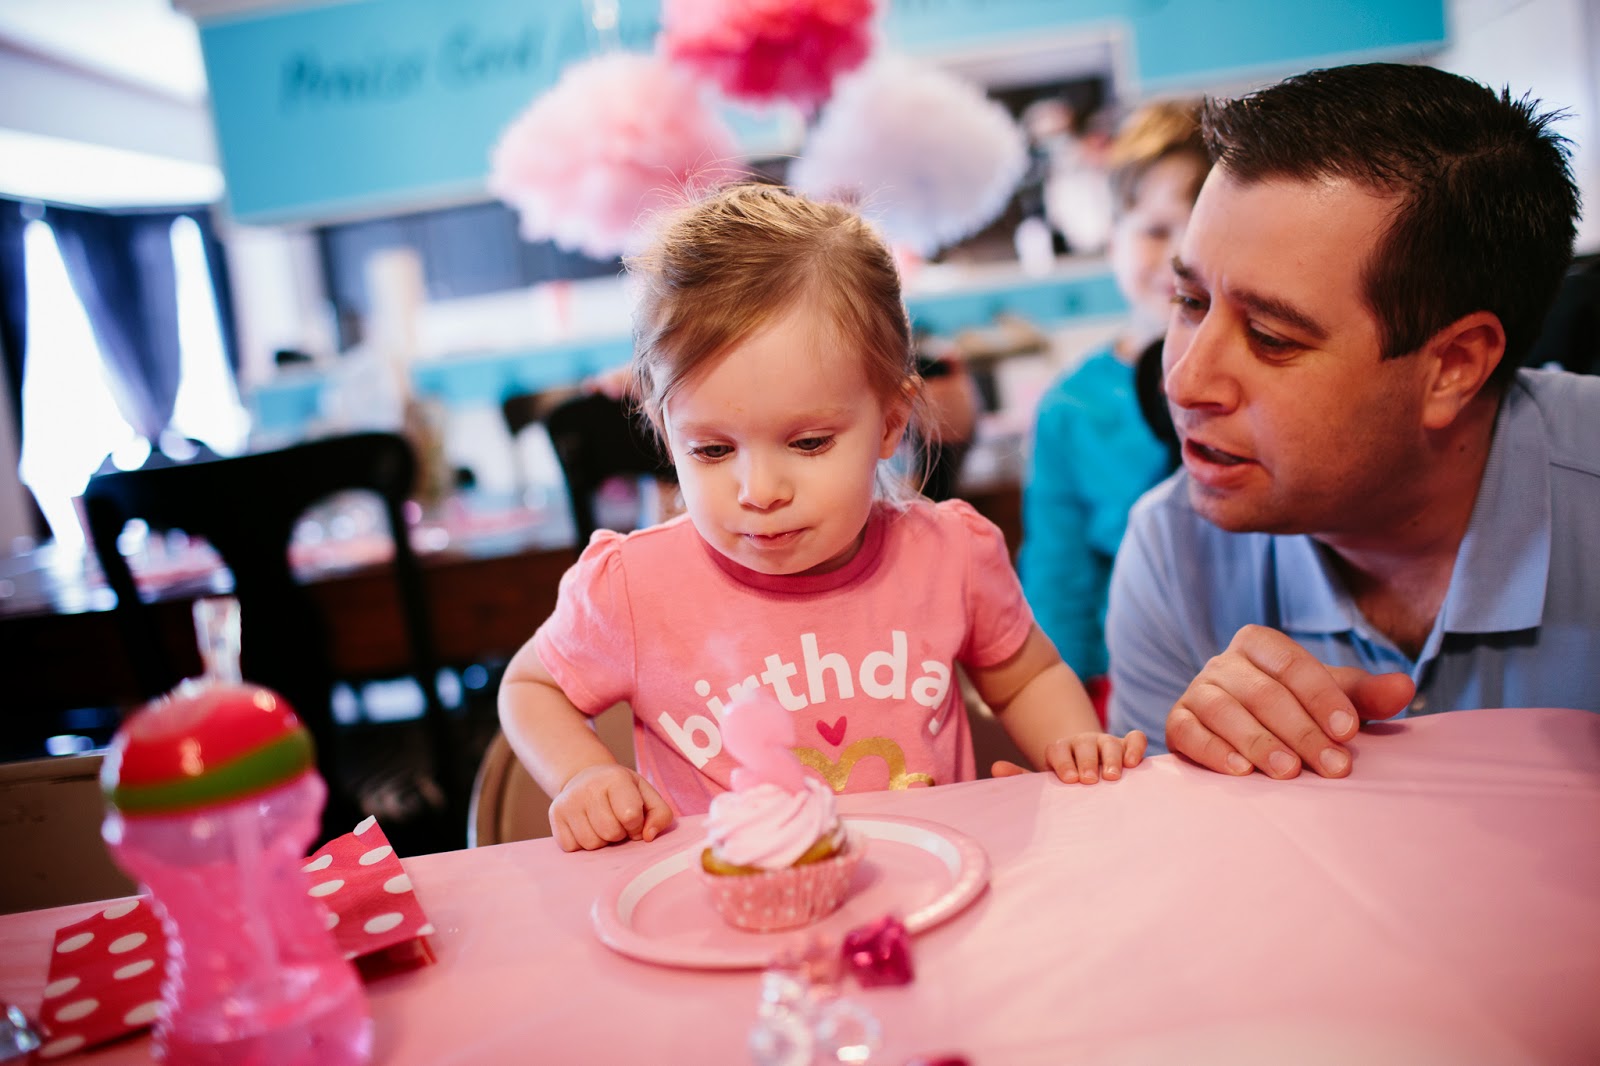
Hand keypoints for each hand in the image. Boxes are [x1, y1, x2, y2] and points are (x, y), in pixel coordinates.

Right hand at [550, 764, 674, 851]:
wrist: (585, 778)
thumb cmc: (622, 792)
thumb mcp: (646, 795)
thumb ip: (660, 815)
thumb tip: (648, 837)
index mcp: (615, 778)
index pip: (630, 815)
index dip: (636, 825)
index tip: (633, 819)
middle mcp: (588, 787)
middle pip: (610, 832)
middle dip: (618, 834)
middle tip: (616, 821)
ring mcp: (568, 802)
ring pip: (591, 844)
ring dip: (602, 841)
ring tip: (601, 825)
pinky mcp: (555, 816)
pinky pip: (573, 847)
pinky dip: (583, 844)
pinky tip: (586, 827)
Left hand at [991, 730, 1146, 783]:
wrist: (1090, 774)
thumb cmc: (1065, 783)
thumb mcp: (1045, 781)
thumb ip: (1021, 775)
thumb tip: (996, 767)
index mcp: (1061, 751)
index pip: (1058, 750)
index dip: (1063, 762)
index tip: (1068, 779)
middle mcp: (1084, 744)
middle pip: (1085, 745)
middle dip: (1087, 761)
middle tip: (1089, 779)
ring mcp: (1107, 743)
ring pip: (1110, 742)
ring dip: (1112, 757)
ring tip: (1112, 776)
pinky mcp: (1128, 746)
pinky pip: (1135, 738)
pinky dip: (1135, 746)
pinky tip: (1134, 762)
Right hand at [1165, 624, 1414, 779]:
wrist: (1238, 731)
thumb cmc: (1292, 712)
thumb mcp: (1329, 700)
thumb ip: (1364, 695)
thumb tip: (1404, 687)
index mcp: (1259, 645)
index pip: (1291, 664)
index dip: (1321, 697)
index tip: (1349, 732)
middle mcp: (1223, 662)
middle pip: (1262, 692)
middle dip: (1301, 732)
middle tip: (1332, 768)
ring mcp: (1196, 690)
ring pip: (1224, 711)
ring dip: (1259, 743)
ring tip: (1288, 773)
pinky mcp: (1177, 721)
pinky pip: (1188, 732)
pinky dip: (1214, 751)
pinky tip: (1241, 772)